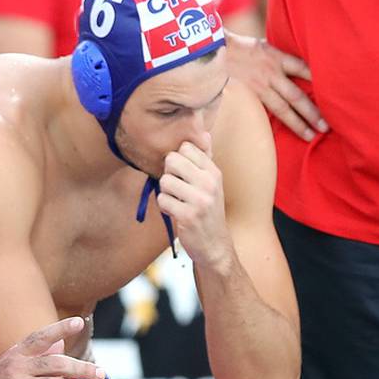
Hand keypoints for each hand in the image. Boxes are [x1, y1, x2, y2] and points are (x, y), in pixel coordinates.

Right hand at [0, 317, 106, 378]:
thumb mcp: (7, 367)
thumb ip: (33, 358)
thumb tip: (59, 346)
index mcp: (15, 355)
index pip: (40, 336)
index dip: (59, 328)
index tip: (78, 322)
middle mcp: (17, 367)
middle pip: (56, 363)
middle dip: (81, 367)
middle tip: (101, 372)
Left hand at [157, 139, 232, 269]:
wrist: (215, 245)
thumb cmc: (208, 211)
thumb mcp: (212, 183)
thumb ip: (205, 158)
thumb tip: (202, 132)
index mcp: (214, 172)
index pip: (186, 147)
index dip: (178, 160)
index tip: (183, 174)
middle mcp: (209, 183)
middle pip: (172, 160)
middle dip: (168, 174)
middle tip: (177, 188)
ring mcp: (200, 200)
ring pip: (165, 181)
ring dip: (166, 193)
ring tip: (177, 202)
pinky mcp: (188, 216)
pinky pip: (163, 200)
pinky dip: (165, 207)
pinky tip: (176, 213)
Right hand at [225, 33, 325, 141]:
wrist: (209, 51)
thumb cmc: (235, 47)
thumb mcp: (260, 45)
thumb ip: (276, 56)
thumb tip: (293, 65)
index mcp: (275, 57)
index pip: (302, 68)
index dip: (318, 79)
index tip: (333, 91)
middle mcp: (270, 73)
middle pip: (297, 95)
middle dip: (313, 111)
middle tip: (327, 126)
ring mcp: (259, 87)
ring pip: (284, 108)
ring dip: (299, 123)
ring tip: (311, 135)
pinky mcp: (248, 96)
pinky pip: (266, 112)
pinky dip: (278, 123)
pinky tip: (287, 133)